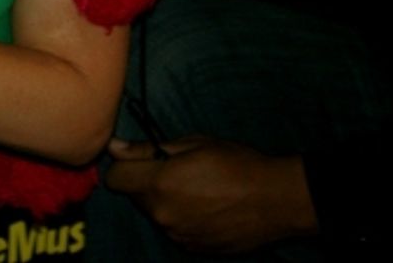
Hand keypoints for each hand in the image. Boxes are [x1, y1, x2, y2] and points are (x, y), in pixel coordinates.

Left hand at [104, 135, 317, 252]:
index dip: (123, 165)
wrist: (278, 201)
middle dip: (146, 182)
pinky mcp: (193, 248)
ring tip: (197, 189)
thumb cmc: (237, 165)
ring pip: (156, 213)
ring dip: (165, 201)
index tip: (137, 159)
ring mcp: (178, 235)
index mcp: (159, 184)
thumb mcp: (193, 145)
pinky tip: (206, 207)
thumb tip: (116, 148)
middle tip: (175, 170)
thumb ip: (147, 149)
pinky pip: (175, 228)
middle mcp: (162, 214)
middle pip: (135, 196)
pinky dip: (182, 218)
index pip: (114, 178)